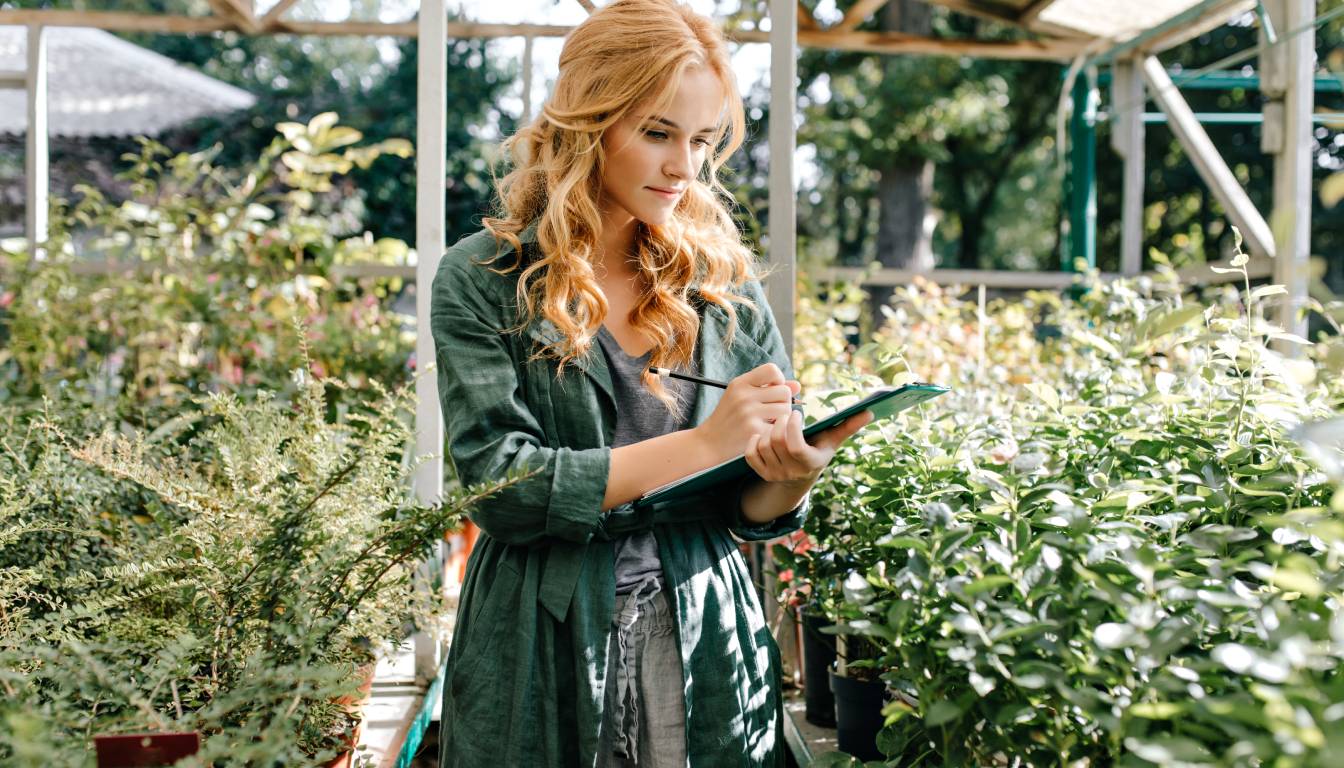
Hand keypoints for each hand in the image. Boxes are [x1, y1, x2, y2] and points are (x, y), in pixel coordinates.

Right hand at [693, 362, 800, 463]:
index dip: (778, 380)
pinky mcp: (755, 432)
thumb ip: (769, 388)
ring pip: (786, 410)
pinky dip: (777, 431)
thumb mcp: (742, 397)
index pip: (772, 370)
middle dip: (783, 402)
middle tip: (771, 411)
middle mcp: (744, 396)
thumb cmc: (729, 418)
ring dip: (782, 418)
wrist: (709, 443)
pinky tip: (765, 433)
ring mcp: (749, 414)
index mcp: (739, 384)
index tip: (772, 391)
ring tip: (768, 422)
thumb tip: (798, 385)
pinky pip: (780, 427)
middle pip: (784, 392)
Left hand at [744, 408, 873, 486]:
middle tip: (785, 414)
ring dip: (768, 429)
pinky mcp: (762, 473)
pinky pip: (751, 453)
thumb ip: (849, 426)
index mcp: (809, 463)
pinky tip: (764, 434)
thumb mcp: (833, 441)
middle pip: (776, 441)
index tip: (796, 413)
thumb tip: (869, 411)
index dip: (792, 426)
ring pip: (762, 444)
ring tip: (777, 425)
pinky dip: (754, 440)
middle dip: (779, 422)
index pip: (794, 446)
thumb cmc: (818, 451)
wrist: (800, 477)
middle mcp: (791, 472)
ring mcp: (775, 474)